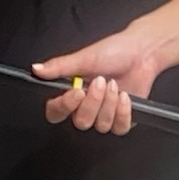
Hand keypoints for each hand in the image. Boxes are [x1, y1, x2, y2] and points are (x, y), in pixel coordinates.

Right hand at [36, 23, 178, 132]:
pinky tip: (125, 97)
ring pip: (100, 126)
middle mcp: (86, 107)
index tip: (76, 91)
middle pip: (80, 122)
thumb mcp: (85, 57)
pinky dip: (123, 112)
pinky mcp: (122, 120)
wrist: (142, 53)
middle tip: (102, 82)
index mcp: (72, 92)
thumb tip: (36, 69)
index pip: (56, 111)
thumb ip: (60, 67)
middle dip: (93, 102)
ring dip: (109, 104)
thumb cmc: (114, 52)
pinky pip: (119, 128)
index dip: (64, 106)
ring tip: (115, 85)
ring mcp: (104, 115)